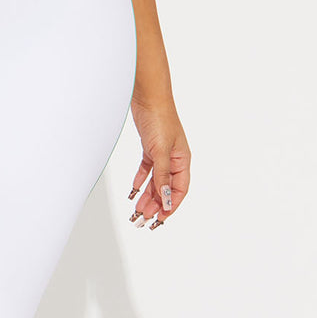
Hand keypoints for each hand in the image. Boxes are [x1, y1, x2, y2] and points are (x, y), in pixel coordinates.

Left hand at [127, 93, 189, 229]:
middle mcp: (174, 159)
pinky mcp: (150, 148)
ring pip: (155, 181)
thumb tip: (166, 199)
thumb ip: (162, 176)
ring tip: (137, 211)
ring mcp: (162, 154)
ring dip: (146, 197)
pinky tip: (133, 192)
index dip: (170, 206)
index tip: (160, 219)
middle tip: (143, 220)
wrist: (148, 97)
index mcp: (183, 160)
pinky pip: (146, 170)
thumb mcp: (160, 151)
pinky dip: (140, 182)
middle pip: (166, 188)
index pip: (179, 190)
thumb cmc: (160, 119)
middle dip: (155, 205)